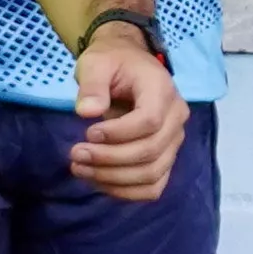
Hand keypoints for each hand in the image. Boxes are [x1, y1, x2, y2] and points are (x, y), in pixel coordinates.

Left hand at [67, 26, 185, 199]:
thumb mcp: (96, 62)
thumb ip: (92, 85)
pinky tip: (98, 181)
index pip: (149, 121)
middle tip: (76, 154)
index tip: (88, 133)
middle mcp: (176, 118)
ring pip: (152, 174)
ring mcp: (174, 141)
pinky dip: (126, 191)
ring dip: (113, 179)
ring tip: (79, 169)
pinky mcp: (166, 158)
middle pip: (150, 151)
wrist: (127, 65)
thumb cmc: (111, 62)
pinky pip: (153, 186)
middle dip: (109, 159)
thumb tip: (86, 112)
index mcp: (162, 90)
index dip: (118, 134)